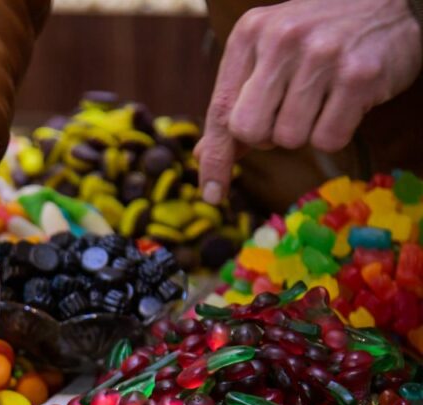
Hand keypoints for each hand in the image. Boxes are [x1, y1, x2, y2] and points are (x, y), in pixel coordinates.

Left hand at [197, 0, 422, 202]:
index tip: (212, 194)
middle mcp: (281, 39)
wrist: (391, 5)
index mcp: (249, 34)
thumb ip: (236, 101)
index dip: (214, 157)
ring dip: (304, 130)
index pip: (219, 111)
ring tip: (321, 97)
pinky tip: (344, 100)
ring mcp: (322, 55)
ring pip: (289, 138)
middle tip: (290, 110)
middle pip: (249, 131)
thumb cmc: (319, 37)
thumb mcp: (269, 56)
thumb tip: (203, 155)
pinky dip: (335, 131)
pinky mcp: (359, 75)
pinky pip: (327, 138)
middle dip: (266, 135)